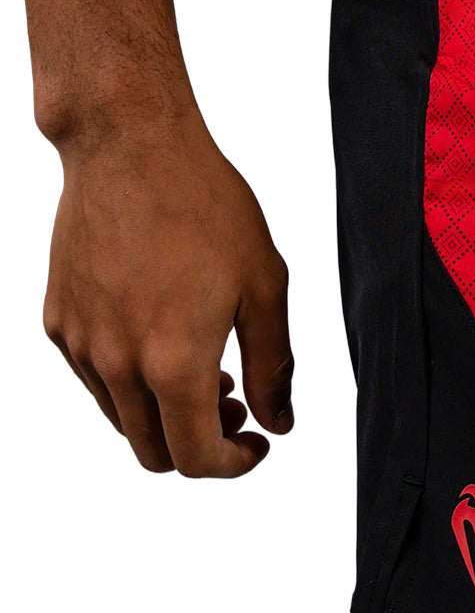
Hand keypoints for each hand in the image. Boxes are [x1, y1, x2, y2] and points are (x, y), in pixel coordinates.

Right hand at [42, 106, 292, 475]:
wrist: (132, 148)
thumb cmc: (208, 208)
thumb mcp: (265, 287)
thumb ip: (274, 367)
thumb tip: (279, 423)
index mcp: (174, 362)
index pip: (196, 458)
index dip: (233, 465)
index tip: (257, 444)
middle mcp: (116, 364)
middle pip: (154, 452)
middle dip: (202, 445)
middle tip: (238, 406)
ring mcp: (79, 345)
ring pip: (122, 419)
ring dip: (166, 414)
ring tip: (208, 369)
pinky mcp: (57, 321)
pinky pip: (95, 379)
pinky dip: (132, 382)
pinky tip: (163, 339)